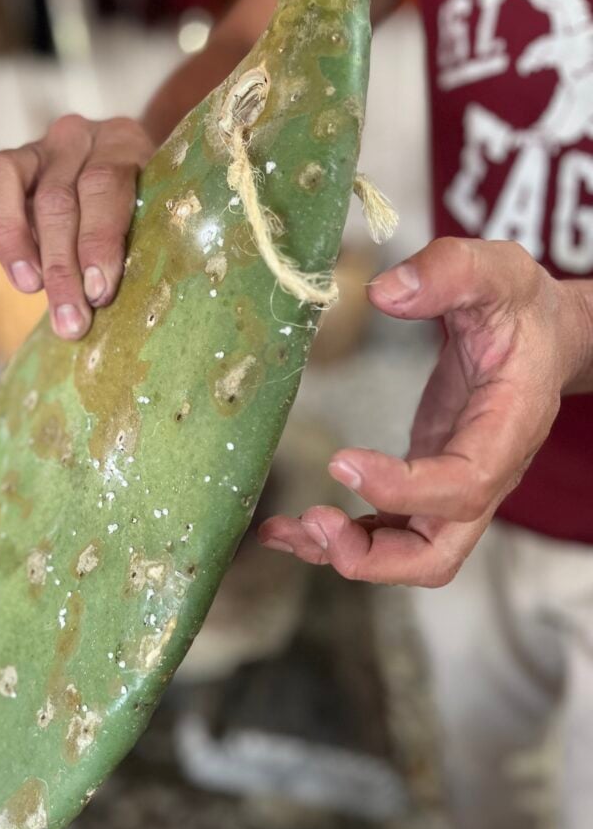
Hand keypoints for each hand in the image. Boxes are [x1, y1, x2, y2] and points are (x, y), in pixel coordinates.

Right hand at [0, 115, 153, 339]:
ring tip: (27, 287)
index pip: (104, 186)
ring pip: (3, 178)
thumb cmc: (141, 223)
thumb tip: (107, 301)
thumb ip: (133, 247)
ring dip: (12, 240)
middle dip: (62, 266)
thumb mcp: (151, 227)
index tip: (100, 292)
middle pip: (56, 198)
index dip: (100, 241)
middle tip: (71, 320)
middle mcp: (73, 138)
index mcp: (120, 144)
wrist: (127, 190)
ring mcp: (29, 149)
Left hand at [259, 237, 591, 586]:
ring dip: (345, 553)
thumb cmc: (522, 310)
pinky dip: (336, 538)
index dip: (402, 487)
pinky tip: (285, 528)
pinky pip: (383, 531)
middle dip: (374, 557)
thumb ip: (449, 272)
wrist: (543, 339)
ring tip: (286, 530)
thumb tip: (384, 291)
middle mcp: (483, 477)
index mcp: (506, 431)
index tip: (340, 460)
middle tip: (314, 522)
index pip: (462, 486)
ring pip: (405, 555)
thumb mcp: (498, 272)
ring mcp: (451, 490)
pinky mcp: (423, 487)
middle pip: (437, 555)